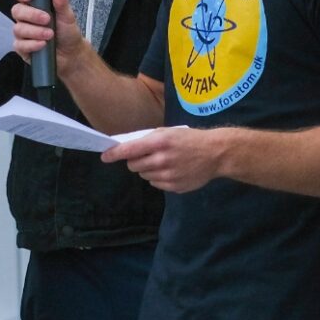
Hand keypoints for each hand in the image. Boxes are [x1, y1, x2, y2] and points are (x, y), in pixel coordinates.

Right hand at [10, 0, 84, 74]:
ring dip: (35, 31)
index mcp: (33, 5)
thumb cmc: (67, 32)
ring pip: (18, 29)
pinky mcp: (22, 47)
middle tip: (47, 19)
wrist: (70, 54)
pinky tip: (43, 44)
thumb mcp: (67, 16)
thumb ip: (62, 1)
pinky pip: (19, 45)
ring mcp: (22, 33)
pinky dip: (32, 44)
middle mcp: (25, 18)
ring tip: (50, 35)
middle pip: (16, 11)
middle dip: (32, 15)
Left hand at [102, 126, 225, 192]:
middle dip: (135, 161)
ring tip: (162, 162)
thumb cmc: (189, 139)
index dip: (114, 154)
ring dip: (147, 169)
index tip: (104, 157)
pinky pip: (155, 184)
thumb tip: (126, 148)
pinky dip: (157, 178)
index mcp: (159, 142)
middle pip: (133, 166)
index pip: (129, 150)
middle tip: (145, 156)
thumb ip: (147, 139)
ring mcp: (168, 175)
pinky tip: (170, 170)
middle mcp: (162, 160)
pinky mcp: (174, 187)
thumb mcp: (168, 132)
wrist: (215, 153)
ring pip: (144, 175)